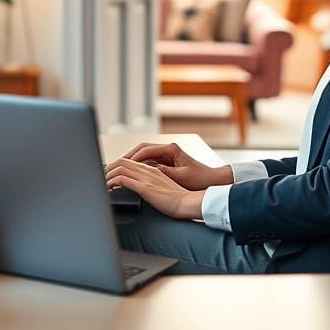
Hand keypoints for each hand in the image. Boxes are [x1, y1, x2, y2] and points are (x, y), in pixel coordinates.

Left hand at [105, 158, 204, 219]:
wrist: (188, 203)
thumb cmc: (178, 200)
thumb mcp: (163, 188)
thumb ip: (152, 184)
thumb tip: (142, 189)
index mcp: (153, 169)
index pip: (130, 161)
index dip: (117, 165)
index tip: (109, 172)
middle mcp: (148, 170)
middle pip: (122, 161)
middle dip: (108, 167)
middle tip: (101, 175)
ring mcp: (146, 177)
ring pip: (120, 167)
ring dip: (108, 174)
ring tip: (101, 181)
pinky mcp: (145, 187)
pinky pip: (122, 179)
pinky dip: (111, 182)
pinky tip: (107, 188)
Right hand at [117, 142, 231, 189]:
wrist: (213, 181)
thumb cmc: (200, 178)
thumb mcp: (180, 176)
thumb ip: (162, 172)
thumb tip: (146, 169)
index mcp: (170, 149)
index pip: (145, 149)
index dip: (132, 157)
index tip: (122, 164)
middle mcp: (167, 149)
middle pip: (142, 149)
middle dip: (128, 157)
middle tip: (116, 165)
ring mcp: (167, 154)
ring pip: (144, 155)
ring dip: (133, 161)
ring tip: (121, 168)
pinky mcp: (167, 161)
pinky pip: (149, 161)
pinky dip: (140, 165)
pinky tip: (133, 172)